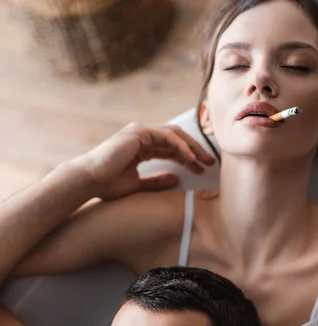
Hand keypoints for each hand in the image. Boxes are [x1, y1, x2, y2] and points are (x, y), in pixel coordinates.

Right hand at [72, 122, 215, 200]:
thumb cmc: (108, 185)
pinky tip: (190, 159)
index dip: (188, 158)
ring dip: (192, 147)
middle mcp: (142, 136)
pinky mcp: (139, 132)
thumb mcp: (139, 184)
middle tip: (210, 164)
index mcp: (142, 146)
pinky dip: (181, 147)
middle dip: (195, 150)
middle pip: (176, 139)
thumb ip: (157, 180)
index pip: (171, 148)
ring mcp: (140, 131)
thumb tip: (176, 178)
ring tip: (204, 162)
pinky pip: (167, 136)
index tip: (201, 170)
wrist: (90, 181)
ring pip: (174, 135)